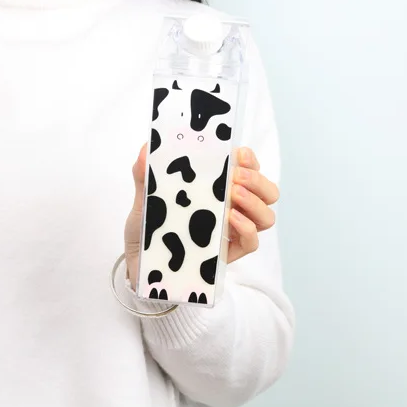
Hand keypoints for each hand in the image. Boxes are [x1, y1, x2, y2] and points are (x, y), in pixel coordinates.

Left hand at [124, 145, 277, 288]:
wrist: (139, 259)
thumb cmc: (149, 225)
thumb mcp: (144, 197)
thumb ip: (144, 173)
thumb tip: (146, 148)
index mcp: (218, 187)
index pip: (249, 168)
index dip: (250, 160)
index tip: (238, 154)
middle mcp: (232, 207)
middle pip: (267, 192)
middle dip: (256, 180)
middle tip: (235, 176)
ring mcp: (233, 231)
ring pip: (266, 217)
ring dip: (255, 203)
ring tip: (234, 195)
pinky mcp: (228, 253)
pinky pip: (251, 243)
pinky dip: (247, 228)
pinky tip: (231, 218)